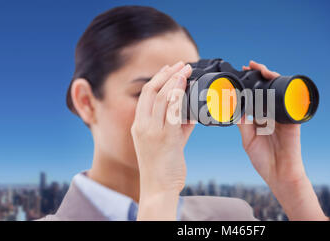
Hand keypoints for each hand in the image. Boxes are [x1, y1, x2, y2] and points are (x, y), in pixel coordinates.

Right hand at [131, 61, 193, 219]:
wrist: (158, 188)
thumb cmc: (163, 166)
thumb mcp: (167, 141)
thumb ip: (177, 125)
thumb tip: (191, 111)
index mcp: (139, 125)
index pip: (146, 95)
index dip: (158, 78)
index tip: (170, 68)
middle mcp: (143, 126)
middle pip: (151, 91)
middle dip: (167, 74)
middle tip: (182, 64)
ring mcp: (153, 132)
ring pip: (162, 98)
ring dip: (176, 81)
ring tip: (187, 70)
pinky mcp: (166, 139)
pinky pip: (173, 113)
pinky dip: (180, 97)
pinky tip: (188, 89)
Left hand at [239, 60, 327, 220]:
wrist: (279, 174)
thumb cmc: (264, 159)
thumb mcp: (248, 138)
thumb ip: (242, 123)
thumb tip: (232, 106)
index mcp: (261, 118)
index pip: (256, 96)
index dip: (249, 84)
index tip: (241, 73)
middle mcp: (272, 114)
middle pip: (267, 89)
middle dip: (259, 75)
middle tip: (249, 66)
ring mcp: (283, 115)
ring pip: (279, 91)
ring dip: (271, 77)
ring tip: (261, 69)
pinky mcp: (293, 120)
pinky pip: (291, 101)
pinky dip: (285, 89)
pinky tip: (276, 81)